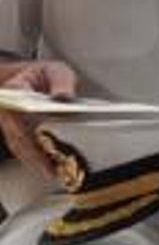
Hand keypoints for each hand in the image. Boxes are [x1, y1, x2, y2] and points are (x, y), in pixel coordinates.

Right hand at [0, 60, 78, 182]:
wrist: (29, 77)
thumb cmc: (43, 74)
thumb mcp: (56, 71)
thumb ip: (61, 81)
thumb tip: (64, 96)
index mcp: (14, 90)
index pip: (18, 109)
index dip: (28, 126)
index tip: (40, 139)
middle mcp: (8, 109)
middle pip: (18, 136)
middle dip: (33, 155)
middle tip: (50, 170)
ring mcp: (9, 122)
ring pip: (19, 145)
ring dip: (34, 161)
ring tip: (52, 174)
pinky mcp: (16, 131)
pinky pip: (23, 147)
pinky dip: (35, 158)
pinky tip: (49, 168)